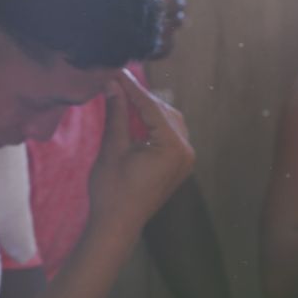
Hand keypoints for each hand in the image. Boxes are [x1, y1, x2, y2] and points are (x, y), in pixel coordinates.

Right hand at [89, 69, 194, 227]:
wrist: (117, 225)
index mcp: (172, 146)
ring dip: (149, 110)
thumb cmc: (112, 190)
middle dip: (141, 97)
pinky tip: (136, 117)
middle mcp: (186, 150)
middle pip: (164, 112)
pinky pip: (170, 135)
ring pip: (169, 122)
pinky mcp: (179, 166)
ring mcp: (185, 159)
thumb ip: (117, 113)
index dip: (131, 88)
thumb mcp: (112, 148)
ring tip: (124, 97)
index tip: (116, 72)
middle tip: (118, 82)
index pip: (151, 107)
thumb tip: (112, 85)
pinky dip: (155, 125)